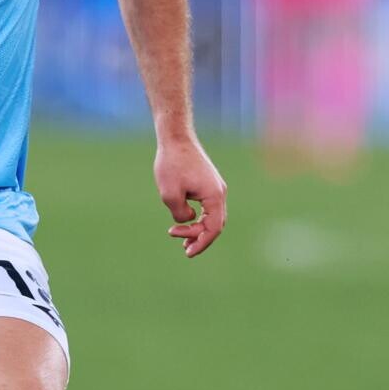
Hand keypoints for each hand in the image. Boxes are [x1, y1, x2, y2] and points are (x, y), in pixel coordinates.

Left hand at [154, 137, 226, 257]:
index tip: (187, 251)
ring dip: (199, 229)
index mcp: (214, 196)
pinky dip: (199, 218)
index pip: (213, 228)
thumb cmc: (171, 163)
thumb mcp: (169, 194)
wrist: (175, 138)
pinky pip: (208, 207)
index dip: (201, 242)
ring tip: (184, 242)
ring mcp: (215, 187)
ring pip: (212, 216)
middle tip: (185, 250)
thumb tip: (188, 221)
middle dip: (201, 238)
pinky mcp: (208, 183)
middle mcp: (219, 192)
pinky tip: (187, 223)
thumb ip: (179, 214)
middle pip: (215, 224)